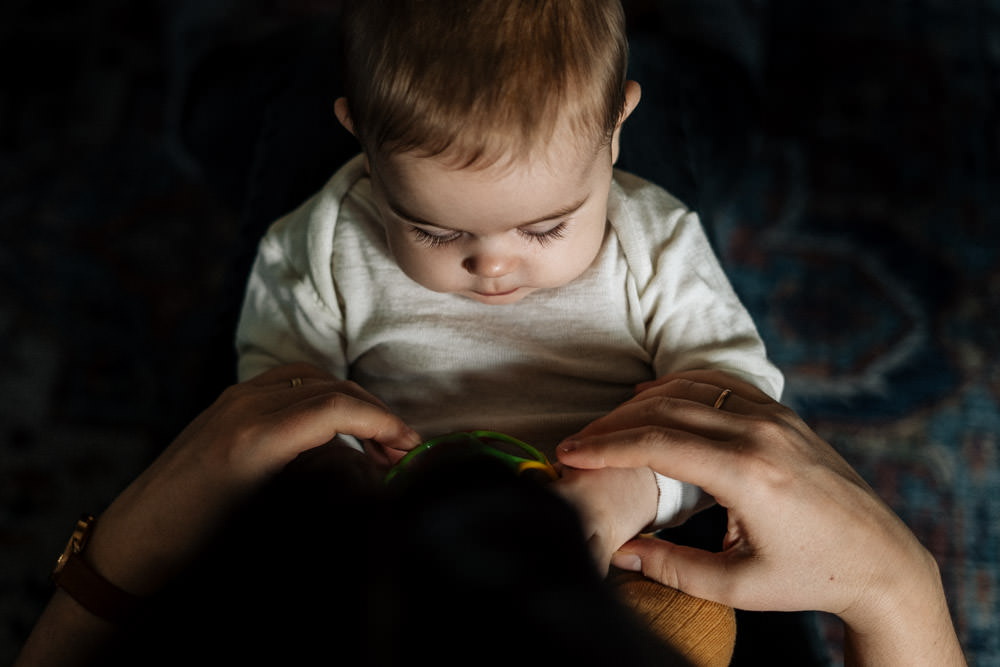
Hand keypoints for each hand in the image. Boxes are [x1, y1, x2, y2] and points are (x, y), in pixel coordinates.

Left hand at [85, 363, 420, 595]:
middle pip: (329, 388)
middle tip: (402, 448)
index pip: (336, 408)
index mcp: (253, 438)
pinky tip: (333, 427)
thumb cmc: (198, 544)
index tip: (410, 446)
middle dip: (374, 414)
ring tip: (374, 439)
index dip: (383, 422)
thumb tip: (369, 471)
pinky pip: (287, 383)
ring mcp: (233, 399)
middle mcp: (243, 407)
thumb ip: (322, 485)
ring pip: (311, 379)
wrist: (135, 541)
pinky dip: (321, 396)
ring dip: (350, 402)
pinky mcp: (228, 403)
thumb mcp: (267, 519)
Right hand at [557, 370, 964, 665]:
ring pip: (690, 388)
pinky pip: (721, 384)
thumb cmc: (811, 578)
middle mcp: (762, 434)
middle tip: (577, 444)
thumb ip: (671, 568)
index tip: (569, 454)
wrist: (881, 561)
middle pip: (664, 410)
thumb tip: (618, 552)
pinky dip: (680, 386)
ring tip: (607, 427)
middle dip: (612, 426)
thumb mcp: (737, 585)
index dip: (605, 447)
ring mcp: (776, 418)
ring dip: (641, 403)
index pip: (657, 444)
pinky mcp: (784, 414)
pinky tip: (655, 398)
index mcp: (749, 475)